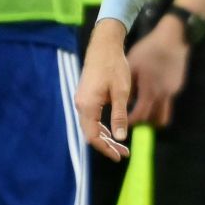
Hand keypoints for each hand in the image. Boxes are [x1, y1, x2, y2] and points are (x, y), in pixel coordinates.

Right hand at [76, 19, 132, 160]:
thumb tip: (120, 137)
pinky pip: (92, 118)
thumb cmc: (114, 66)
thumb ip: (119, 115)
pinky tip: (113, 130)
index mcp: (88, 105)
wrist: (104, 46)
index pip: (93, 136)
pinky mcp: (86, 97)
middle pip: (91, 133)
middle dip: (107, 145)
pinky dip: (102, 127)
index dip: (105, 149)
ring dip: (106, 137)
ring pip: (92, 126)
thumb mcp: (121, 92)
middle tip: (124, 154)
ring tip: (121, 146)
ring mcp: (82, 100)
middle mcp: (81, 105)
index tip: (119, 157)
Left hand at [126, 12, 189, 127]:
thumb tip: (121, 101)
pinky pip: (168, 101)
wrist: (172, 40)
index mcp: (149, 91)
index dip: (132, 122)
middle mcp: (163, 95)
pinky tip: (154, 92)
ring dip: (155, 117)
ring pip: (165, 115)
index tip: (125, 122)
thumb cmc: (148, 51)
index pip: (140, 116)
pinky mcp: (177, 87)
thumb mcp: (132, 66)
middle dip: (145, 124)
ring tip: (145, 112)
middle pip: (155, 121)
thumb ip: (128, 86)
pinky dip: (160, 103)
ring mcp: (172, 92)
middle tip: (135, 121)